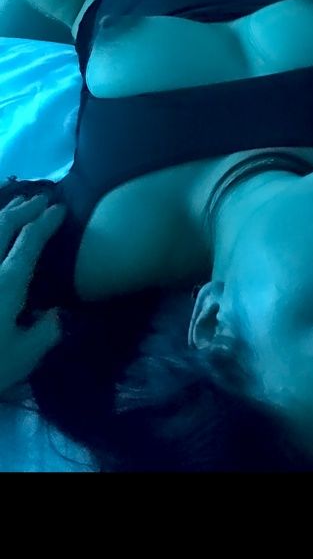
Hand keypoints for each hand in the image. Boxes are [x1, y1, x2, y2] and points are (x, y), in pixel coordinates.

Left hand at [0, 194, 64, 394]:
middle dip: (23, 209)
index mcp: (6, 283)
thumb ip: (45, 333)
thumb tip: (55, 316)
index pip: (29, 241)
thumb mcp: (22, 358)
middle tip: (40, 200)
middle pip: (1, 226)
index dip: (46, 222)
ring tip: (14, 206)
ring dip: (0, 214)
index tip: (60, 210)